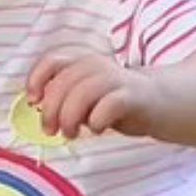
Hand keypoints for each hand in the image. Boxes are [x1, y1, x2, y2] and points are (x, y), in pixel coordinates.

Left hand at [26, 52, 154, 139]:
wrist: (162, 102)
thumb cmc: (115, 101)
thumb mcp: (85, 96)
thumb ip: (65, 98)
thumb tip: (41, 111)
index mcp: (81, 63)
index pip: (52, 61)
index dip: (36, 79)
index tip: (33, 101)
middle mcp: (96, 66)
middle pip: (63, 83)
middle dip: (51, 110)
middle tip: (50, 131)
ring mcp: (116, 79)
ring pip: (82, 92)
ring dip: (70, 117)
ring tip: (71, 134)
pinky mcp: (133, 96)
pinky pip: (109, 105)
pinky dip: (97, 120)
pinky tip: (97, 129)